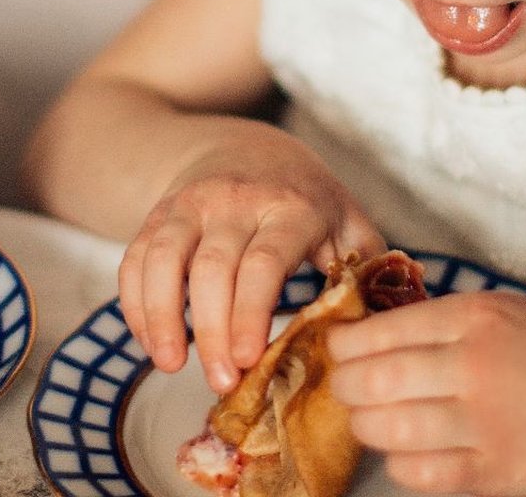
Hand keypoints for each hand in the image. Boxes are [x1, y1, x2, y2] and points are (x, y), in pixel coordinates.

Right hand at [118, 120, 383, 393]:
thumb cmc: (304, 195)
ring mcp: (190, 204)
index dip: (253, 311)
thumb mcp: (345, 218)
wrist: (243, 143)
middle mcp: (234, 199)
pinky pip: (135, 258)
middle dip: (212, 330)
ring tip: (170, 364)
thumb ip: (366, 265)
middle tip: (222, 381)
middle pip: (213, 268)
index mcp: (290, 205)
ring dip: (161, 316)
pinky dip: (136, 303)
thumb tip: (389, 322)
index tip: (251, 359)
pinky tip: (151, 341)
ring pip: (162, 258)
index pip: (265, 260)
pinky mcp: (158, 214)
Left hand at [327, 291, 525, 495]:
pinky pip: (419, 474)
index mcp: (475, 317)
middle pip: (374, 380)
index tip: (336, 349)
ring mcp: (488, 423)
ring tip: (370, 419)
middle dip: (345, 386)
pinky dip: (399, 464)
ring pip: (389, 430)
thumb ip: (438, 319)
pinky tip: (406, 451)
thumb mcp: (501, 312)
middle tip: (346, 387)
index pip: (380, 331)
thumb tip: (362, 333)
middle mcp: (478, 366)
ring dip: (366, 426)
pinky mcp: (497, 473)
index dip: (342, 344)